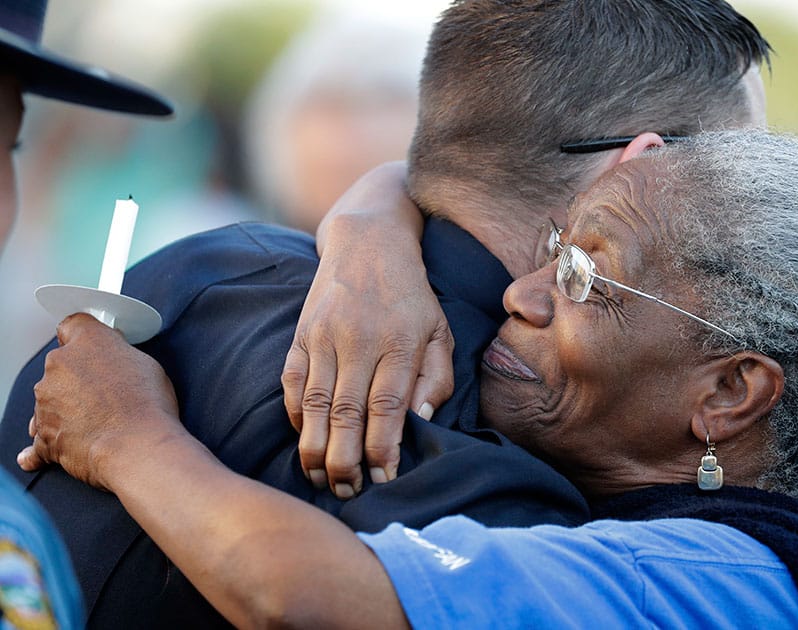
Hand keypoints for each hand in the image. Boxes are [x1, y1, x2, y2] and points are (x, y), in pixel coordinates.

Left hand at [18, 313, 182, 490]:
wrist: (137, 447)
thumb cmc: (148, 406)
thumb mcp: (148, 365)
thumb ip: (120, 355)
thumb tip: (115, 360)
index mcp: (87, 341)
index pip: (73, 326)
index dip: (82, 338)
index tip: (90, 348)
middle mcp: (59, 364)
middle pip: (61, 366)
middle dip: (78, 379)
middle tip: (106, 394)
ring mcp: (46, 400)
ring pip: (51, 400)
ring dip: (67, 409)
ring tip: (98, 424)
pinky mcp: (44, 433)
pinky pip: (40, 439)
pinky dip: (48, 445)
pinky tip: (52, 451)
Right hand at [282, 163, 454, 497]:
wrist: (366, 243)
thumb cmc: (412, 297)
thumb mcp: (440, 331)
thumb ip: (435, 378)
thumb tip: (419, 421)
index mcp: (400, 342)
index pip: (387, 406)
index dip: (383, 449)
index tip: (384, 480)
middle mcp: (359, 340)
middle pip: (346, 412)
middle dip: (345, 460)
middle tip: (347, 493)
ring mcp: (324, 337)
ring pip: (313, 403)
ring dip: (314, 448)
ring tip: (321, 480)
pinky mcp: (300, 335)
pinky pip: (290, 384)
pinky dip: (293, 417)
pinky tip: (303, 442)